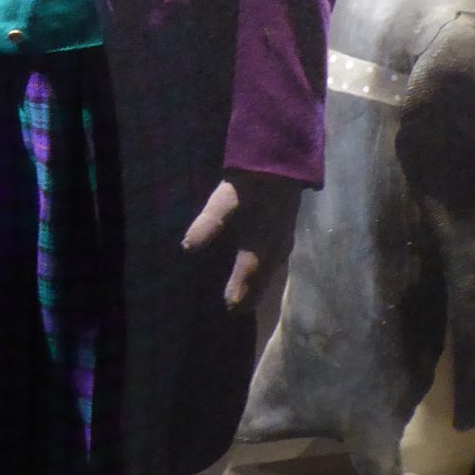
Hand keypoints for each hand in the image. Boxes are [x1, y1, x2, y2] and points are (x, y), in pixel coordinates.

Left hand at [181, 172, 301, 310]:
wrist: (279, 162)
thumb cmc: (250, 183)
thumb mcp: (224, 202)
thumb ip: (208, 225)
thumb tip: (188, 248)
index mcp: (261, 242)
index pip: (248, 273)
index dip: (240, 291)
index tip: (231, 309)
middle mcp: (276, 246)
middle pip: (263, 277)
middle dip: (252, 294)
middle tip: (240, 313)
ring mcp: (284, 238)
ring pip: (273, 269)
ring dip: (262, 285)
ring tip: (252, 300)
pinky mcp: (286, 229)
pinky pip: (278, 259)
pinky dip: (269, 270)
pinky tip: (265, 271)